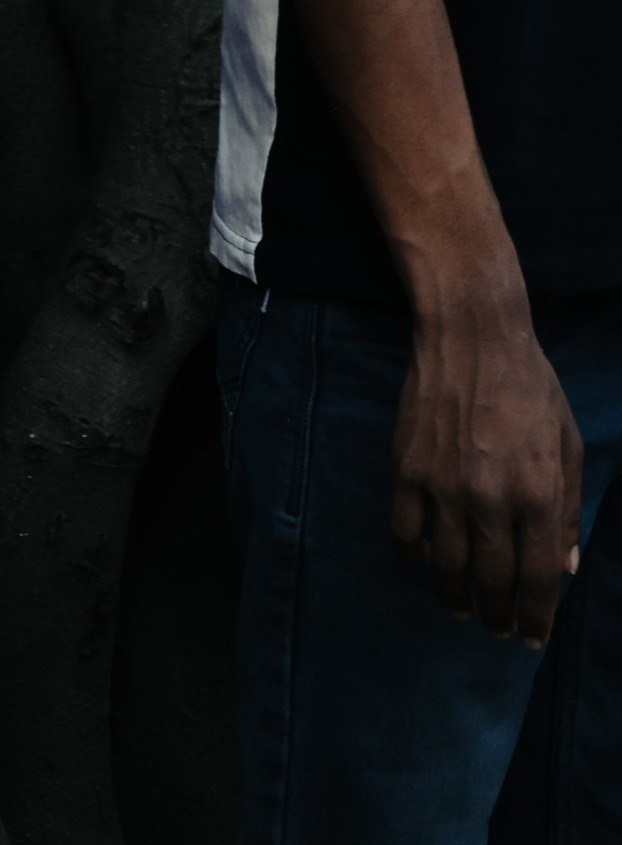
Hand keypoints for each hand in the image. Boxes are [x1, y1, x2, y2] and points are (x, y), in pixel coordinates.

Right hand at [392, 280, 582, 643]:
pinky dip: (412, 557)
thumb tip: (566, 568)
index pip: (537, 580)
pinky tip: (423, 564)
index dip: (535, 619)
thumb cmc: (530, 385)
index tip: (531, 639)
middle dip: (498, 616)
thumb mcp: (568, 444)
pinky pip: (404, 531)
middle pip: (492, 581)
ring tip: (463, 609)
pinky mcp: (407, 468)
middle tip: (497, 629)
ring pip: (446, 566)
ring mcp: (444, 485)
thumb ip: (568, 508)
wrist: (471, 332)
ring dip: (456, 597)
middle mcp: (491, 498)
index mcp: (537, 493)